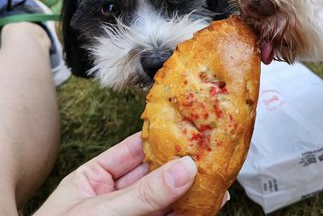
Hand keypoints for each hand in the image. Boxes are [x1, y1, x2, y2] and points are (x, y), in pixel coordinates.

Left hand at [34, 132, 196, 215]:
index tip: (184, 131)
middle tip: (205, 157)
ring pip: (162, 200)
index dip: (158, 140)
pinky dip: (184, 213)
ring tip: (212, 182)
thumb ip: (144, 193)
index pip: (132, 150)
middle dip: (179, 167)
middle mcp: (113, 197)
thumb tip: (183, 168)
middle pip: (152, 175)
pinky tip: (201, 206)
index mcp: (94, 178)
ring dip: (187, 192)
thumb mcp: (103, 211)